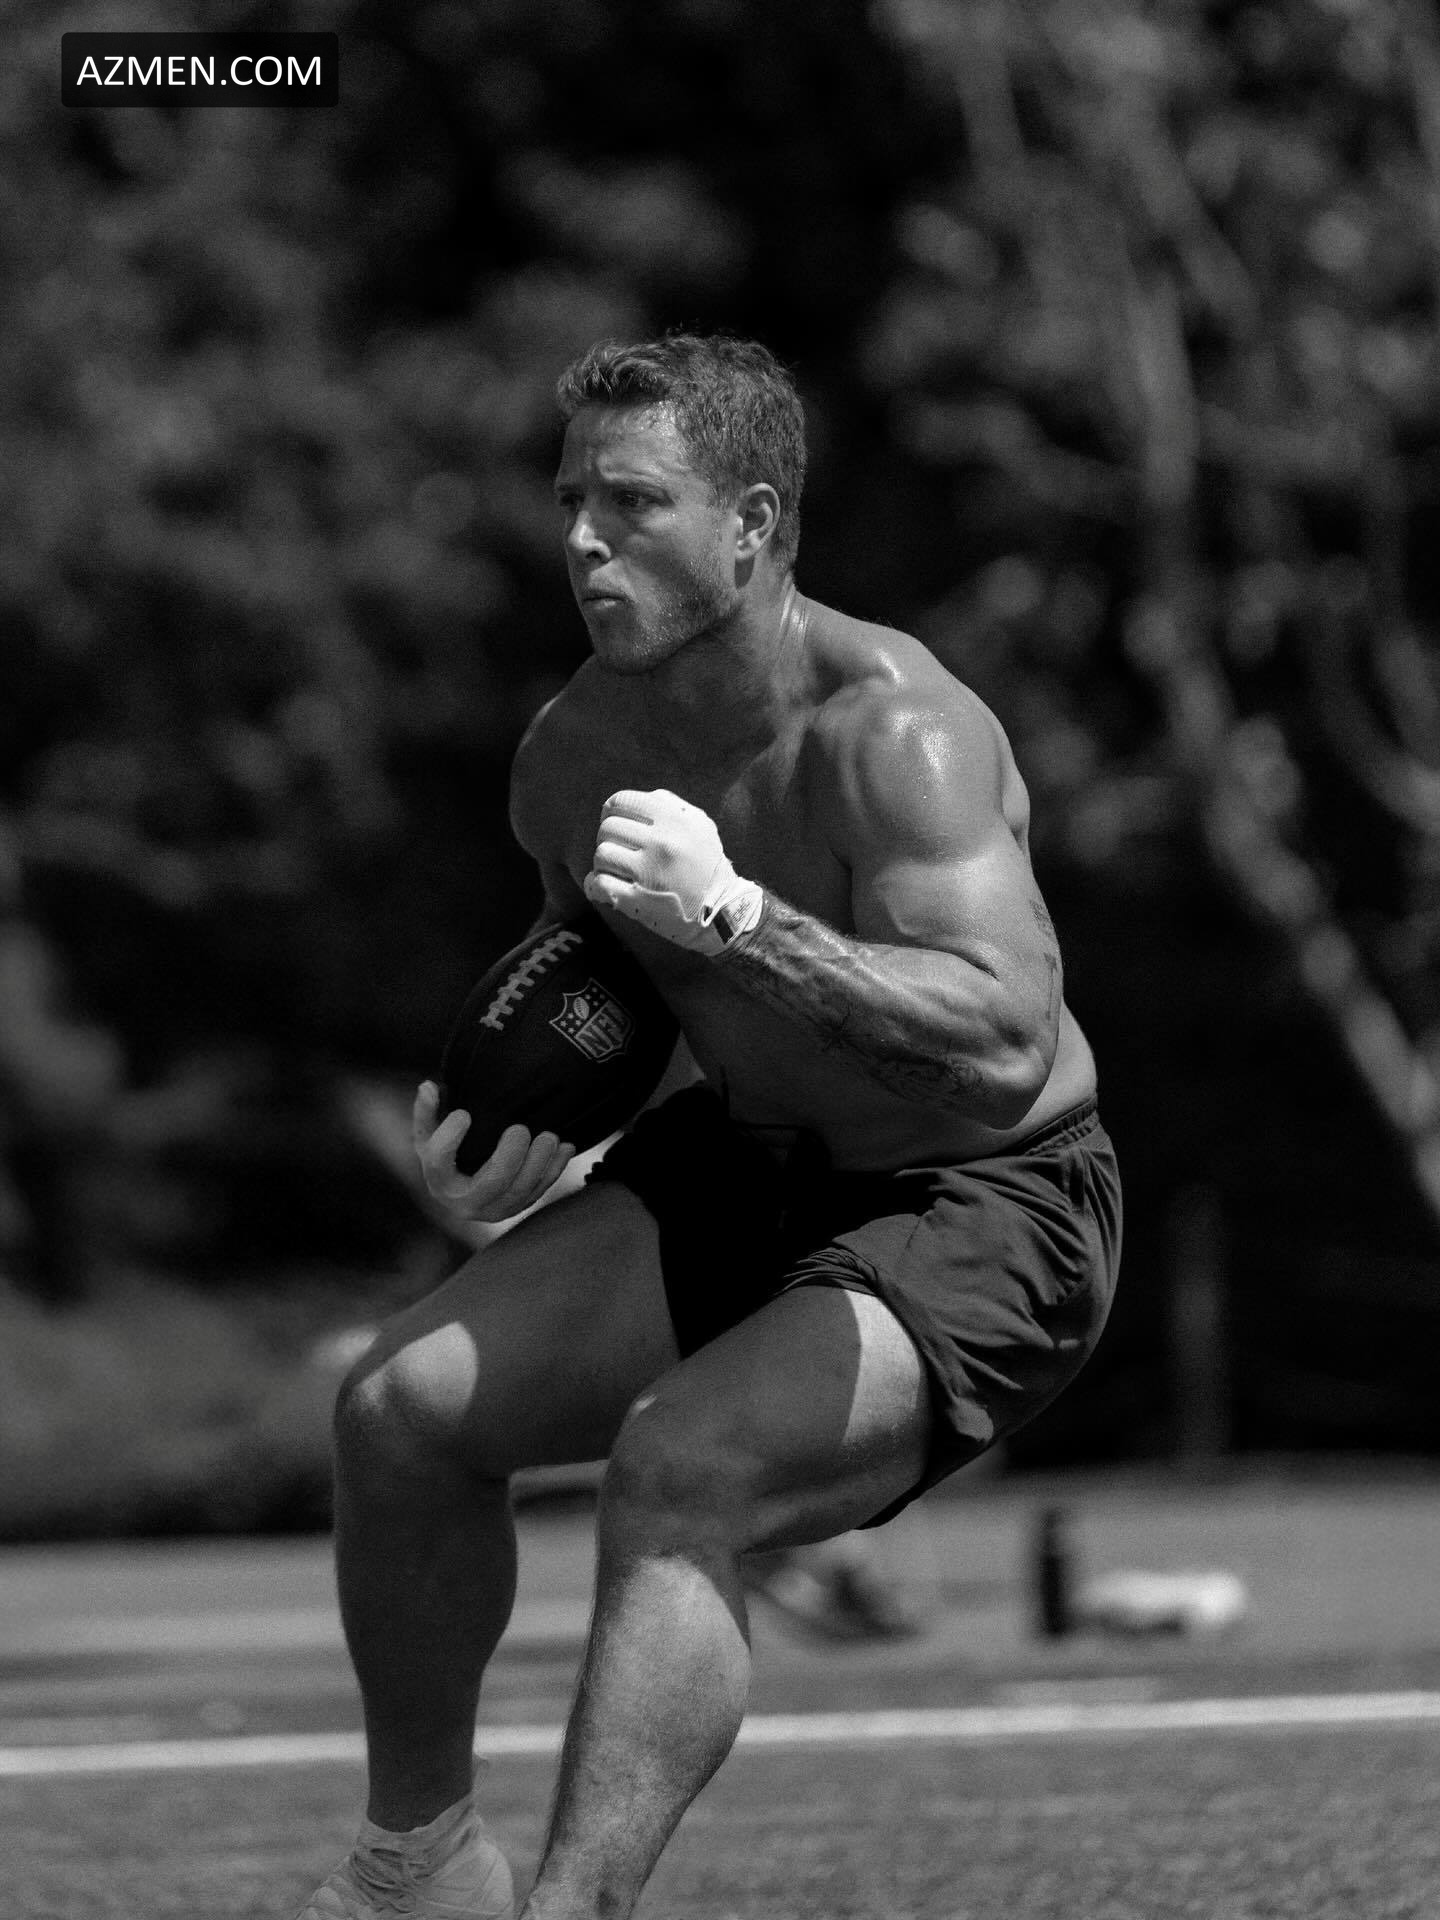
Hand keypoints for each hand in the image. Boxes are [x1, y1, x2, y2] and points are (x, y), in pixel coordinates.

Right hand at [412, 1081, 574, 1224]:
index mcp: (439, 1180)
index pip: (439, 1162)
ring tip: (549, 1137)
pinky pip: (540, 1191)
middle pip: (490, 1183)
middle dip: (509, 1158)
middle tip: (520, 1129)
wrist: (464, 1188)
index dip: (449, 1139)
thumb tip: (428, 1086)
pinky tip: (565, 1146)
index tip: (464, 1114)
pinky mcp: (519, 1207)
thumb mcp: (430, 1134)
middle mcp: (466, 1203)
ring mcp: (495, 1209)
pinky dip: (555, 1169)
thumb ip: (427, 1110)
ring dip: (539, 1164)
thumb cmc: (447, 1155)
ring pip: (521, 1192)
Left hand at [583, 788, 763, 955]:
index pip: (620, 801)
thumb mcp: (698, 824)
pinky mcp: (638, 900)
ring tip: (616, 871)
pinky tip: (602, 888)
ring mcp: (649, 872)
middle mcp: (663, 842)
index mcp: (675, 818)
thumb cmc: (707, 865)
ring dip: (603, 864)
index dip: (612, 812)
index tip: (619, 827)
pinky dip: (594, 886)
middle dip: (610, 840)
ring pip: (601, 854)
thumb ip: (667, 806)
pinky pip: (598, 884)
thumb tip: (623, 803)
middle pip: (608, 828)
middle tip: (620, 852)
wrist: (725, 911)